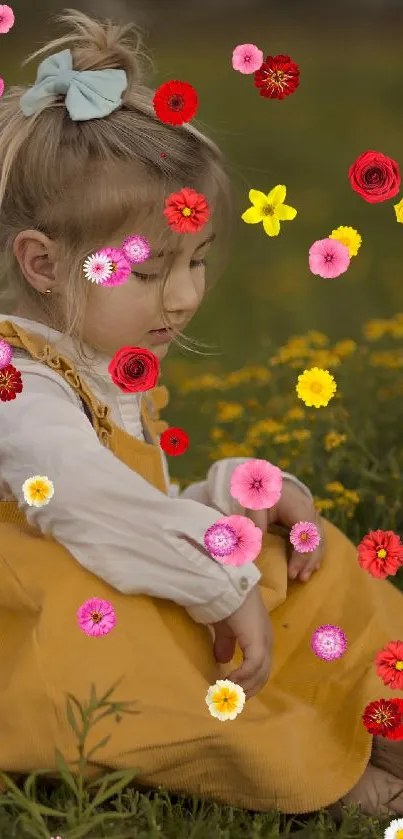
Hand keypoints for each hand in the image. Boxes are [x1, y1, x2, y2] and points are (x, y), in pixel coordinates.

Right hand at [211, 585, 272, 699]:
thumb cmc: (227, 603)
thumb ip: (226, 643)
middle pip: (263, 675)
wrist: (229, 586)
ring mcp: (264, 642)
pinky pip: (253, 667)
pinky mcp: (257, 642)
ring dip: (244, 687)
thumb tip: (223, 660)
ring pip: (260, 674)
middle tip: (231, 701)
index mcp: (261, 639)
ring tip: (228, 693)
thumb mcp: (225, 628)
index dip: (249, 682)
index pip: (261, 668)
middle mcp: (267, 642)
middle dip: (248, 690)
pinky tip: (229, 681)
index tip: (234, 693)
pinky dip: (242, 677)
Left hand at [247, 479, 324, 582]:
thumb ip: (255, 524)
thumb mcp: (255, 504)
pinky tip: (311, 566)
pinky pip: (318, 539)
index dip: (301, 557)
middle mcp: (310, 512)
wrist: (268, 479)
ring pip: (320, 541)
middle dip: (309, 562)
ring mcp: (313, 515)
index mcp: (299, 508)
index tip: (290, 573)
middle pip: (316, 541)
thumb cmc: (262, 491)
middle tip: (299, 579)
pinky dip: (315, 553)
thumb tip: (256, 549)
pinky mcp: (311, 520)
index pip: (305, 536)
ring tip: (304, 577)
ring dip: (313, 560)